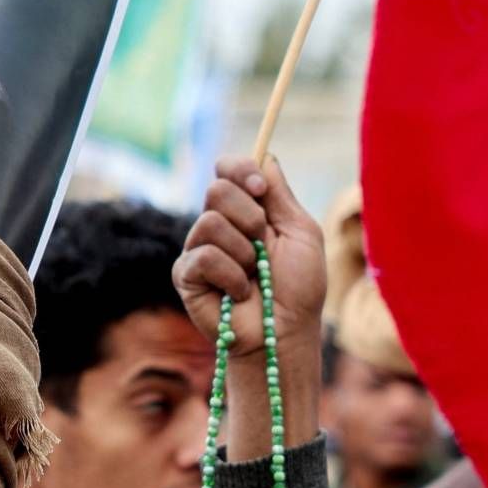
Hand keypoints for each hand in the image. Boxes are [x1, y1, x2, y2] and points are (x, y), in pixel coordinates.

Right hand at [175, 156, 325, 459]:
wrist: (285, 332)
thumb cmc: (299, 288)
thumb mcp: (301, 232)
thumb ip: (280, 194)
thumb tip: (265, 155)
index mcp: (246, 210)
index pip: (227, 169)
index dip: (241, 170)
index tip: (261, 189)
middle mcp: (219, 224)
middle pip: (217, 188)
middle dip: (249, 216)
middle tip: (263, 244)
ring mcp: (199, 249)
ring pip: (210, 221)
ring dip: (243, 251)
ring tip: (254, 275)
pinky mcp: (186, 275)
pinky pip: (203, 256)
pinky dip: (230, 275)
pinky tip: (238, 294)